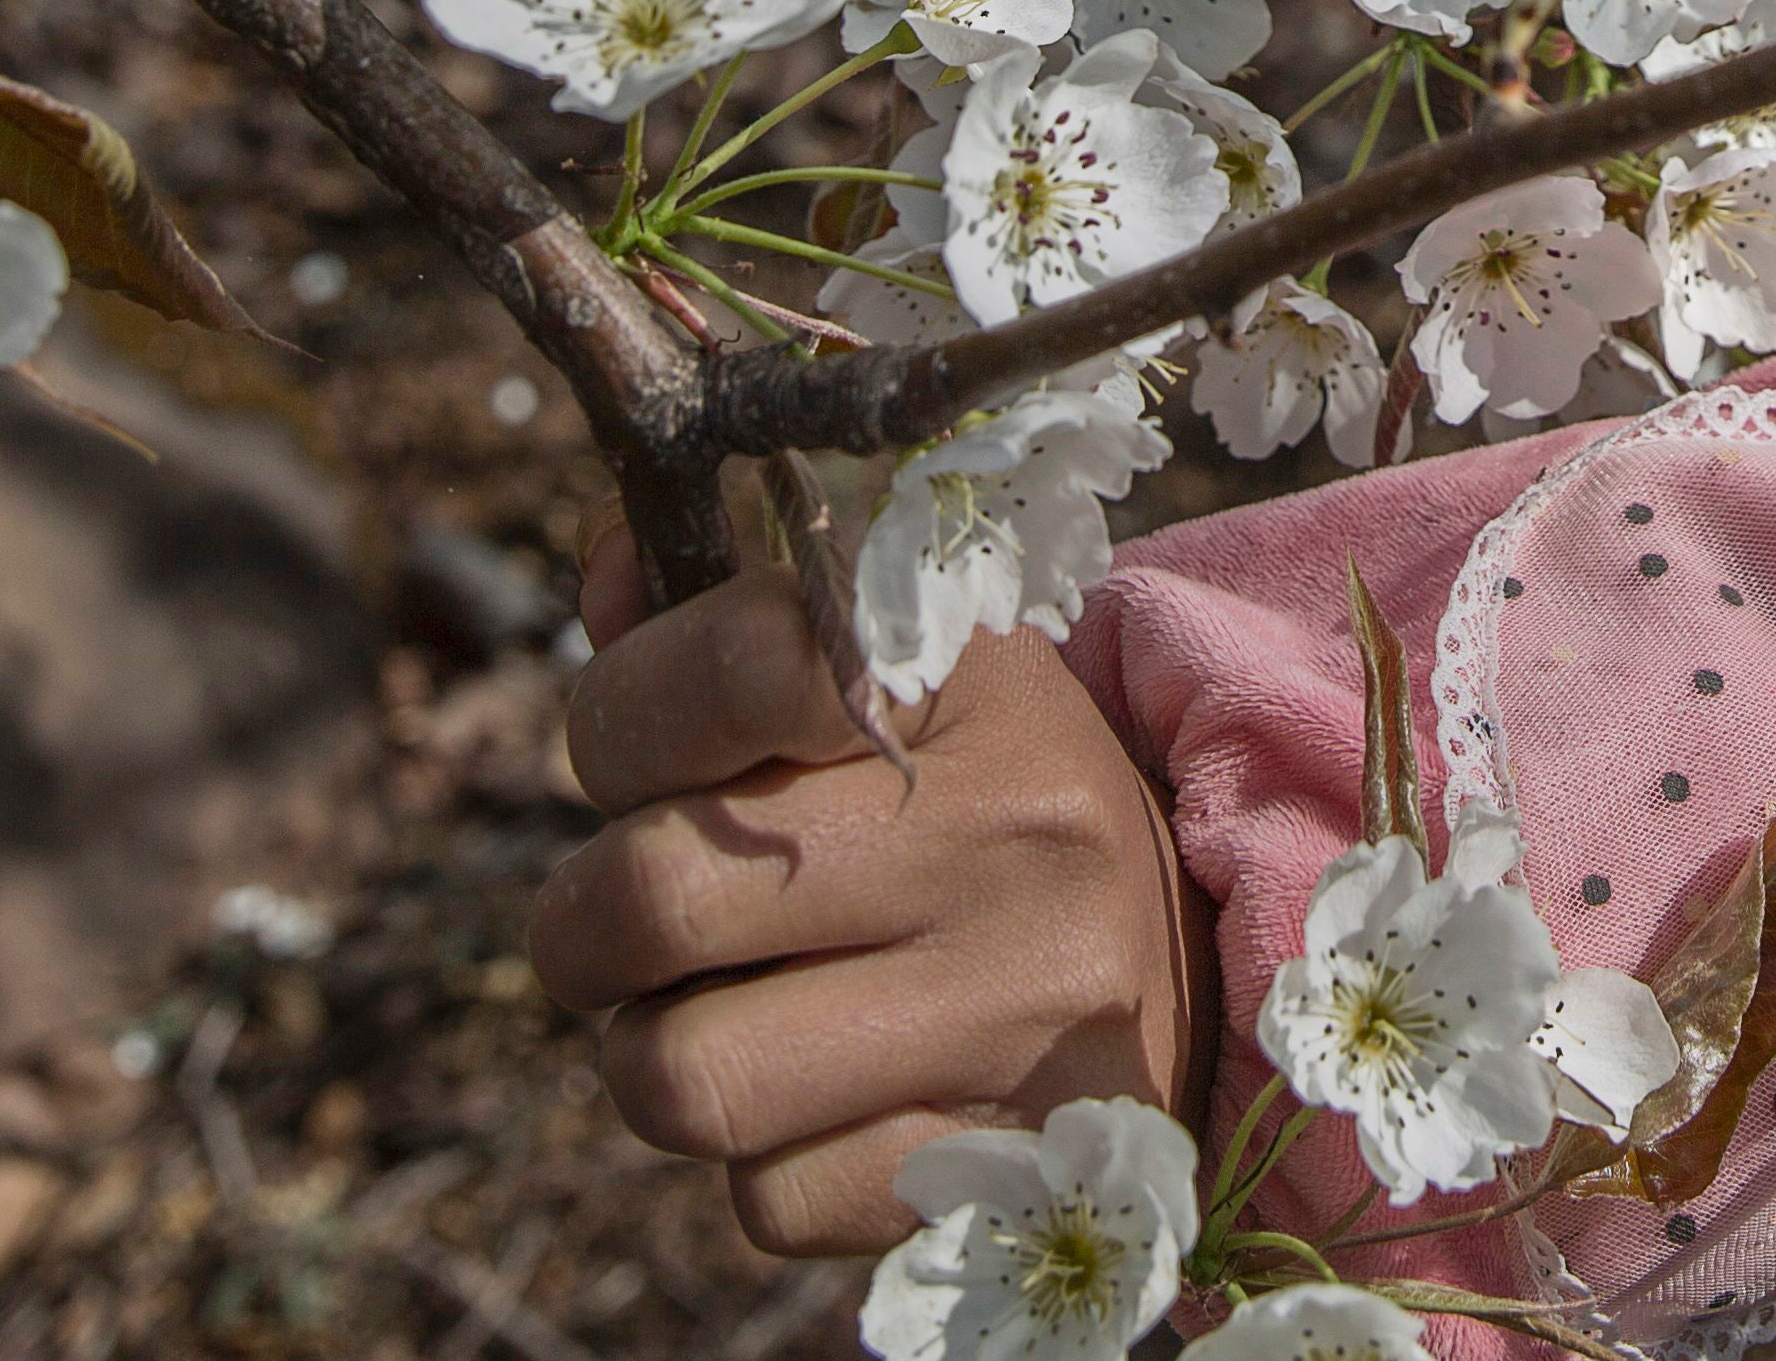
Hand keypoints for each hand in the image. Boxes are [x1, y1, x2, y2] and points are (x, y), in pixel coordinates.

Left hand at [533, 549, 1213, 1256]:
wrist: (1185, 957)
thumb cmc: (977, 792)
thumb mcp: (897, 673)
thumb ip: (733, 620)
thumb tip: (611, 572)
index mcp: (972, 675)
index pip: (734, 659)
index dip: (632, 717)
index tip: (664, 754)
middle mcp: (1016, 833)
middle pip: (649, 898)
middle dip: (590, 926)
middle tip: (635, 923)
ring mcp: (1022, 1013)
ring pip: (681, 1079)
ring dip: (659, 1056)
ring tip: (724, 1014)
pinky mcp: (1013, 1170)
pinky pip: (765, 1203)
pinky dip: (764, 1162)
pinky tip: (829, 1097)